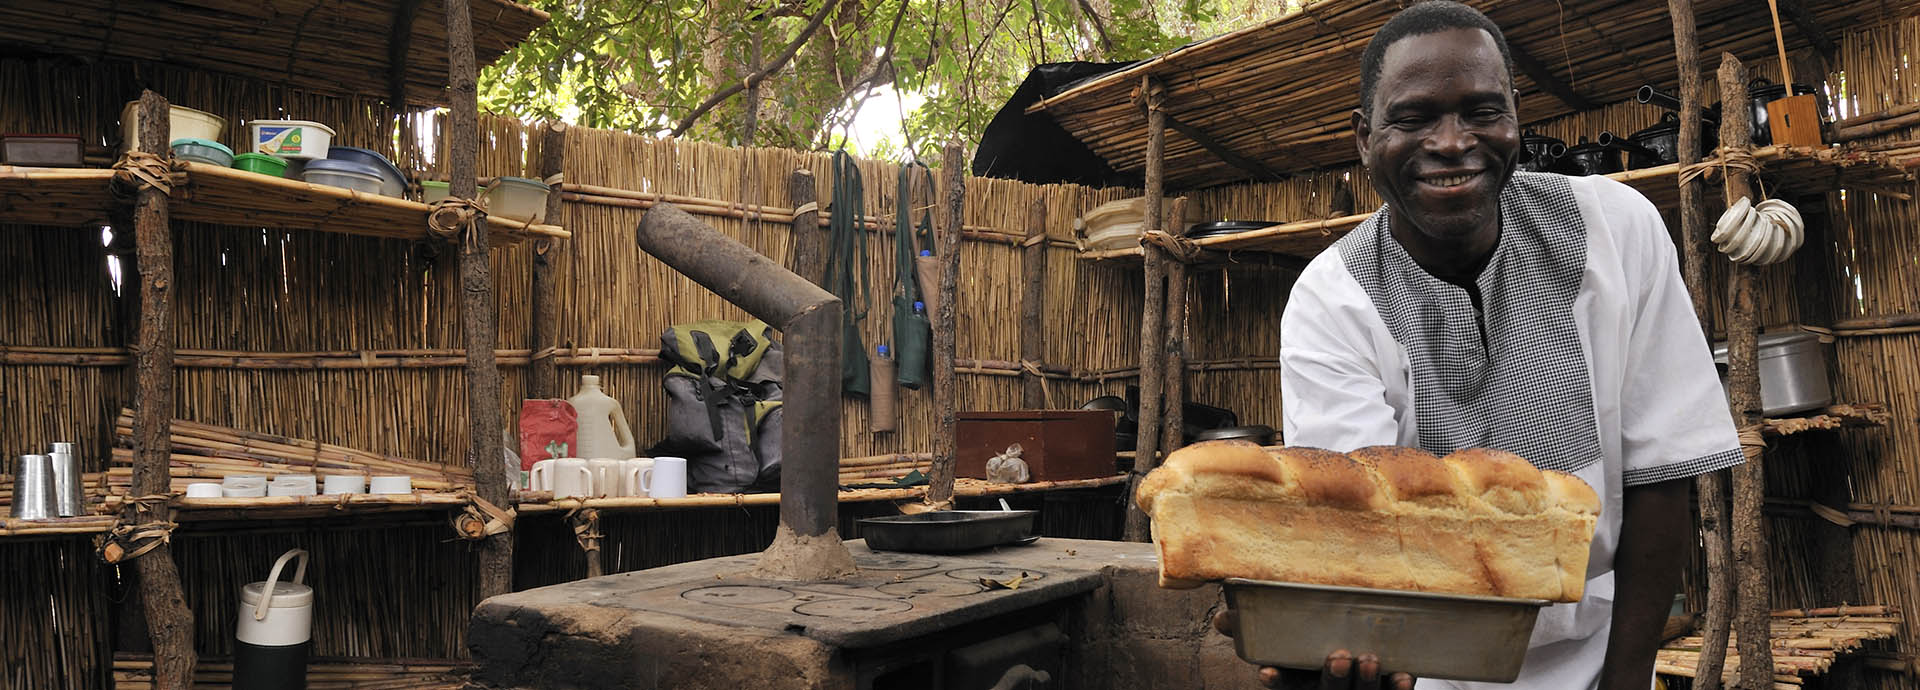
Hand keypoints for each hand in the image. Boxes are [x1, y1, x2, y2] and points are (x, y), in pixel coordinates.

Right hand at [1212, 609, 1415, 689]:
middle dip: (1332, 679)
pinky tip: (1403, 675)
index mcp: (1301, 682)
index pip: (1286, 686)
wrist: (1352, 666)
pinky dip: (1398, 689)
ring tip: (1369, 659)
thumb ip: (1255, 628)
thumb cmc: (1313, 648)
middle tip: (1338, 656)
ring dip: (1365, 683)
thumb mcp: (1287, 640)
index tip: (1268, 672)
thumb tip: (1222, 618)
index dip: (1279, 681)